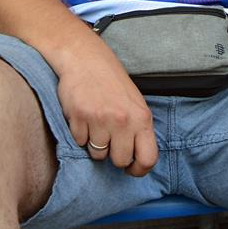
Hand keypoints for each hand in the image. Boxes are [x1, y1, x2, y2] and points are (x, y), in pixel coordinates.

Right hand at [55, 39, 159, 176]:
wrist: (85, 59)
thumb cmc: (111, 81)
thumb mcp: (135, 103)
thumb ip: (138, 128)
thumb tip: (137, 159)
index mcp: (142, 117)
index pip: (148, 158)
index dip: (139, 169)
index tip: (131, 168)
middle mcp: (123, 121)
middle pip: (120, 161)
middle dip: (113, 155)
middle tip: (110, 139)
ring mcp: (100, 120)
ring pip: (97, 155)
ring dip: (95, 144)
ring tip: (96, 124)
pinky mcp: (79, 118)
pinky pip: (79, 142)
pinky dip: (80, 134)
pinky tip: (84, 117)